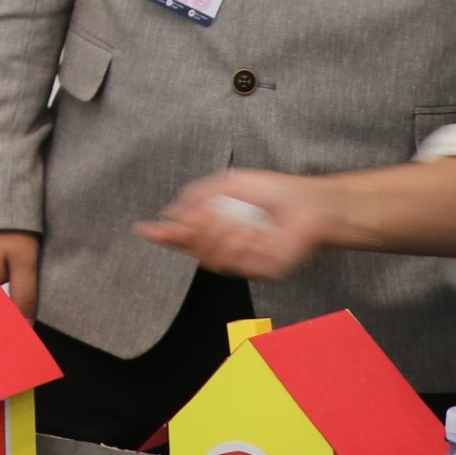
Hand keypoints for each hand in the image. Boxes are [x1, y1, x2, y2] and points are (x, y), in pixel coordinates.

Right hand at [137, 170, 343, 280]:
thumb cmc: (274, 191)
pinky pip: (238, 261)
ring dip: (219, 232)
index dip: (165, 235)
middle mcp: (230, 249)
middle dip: (194, 230)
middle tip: (204, 212)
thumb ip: (198, 195)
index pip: (187, 237)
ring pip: (214, 257)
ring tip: (232, 215)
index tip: (145, 229)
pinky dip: (240, 240)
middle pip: (195, 250)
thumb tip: (172, 212)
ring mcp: (246, 262)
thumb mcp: (228, 183)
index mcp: (220, 230)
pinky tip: (250, 227)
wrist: (310, 203)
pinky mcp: (264, 271)